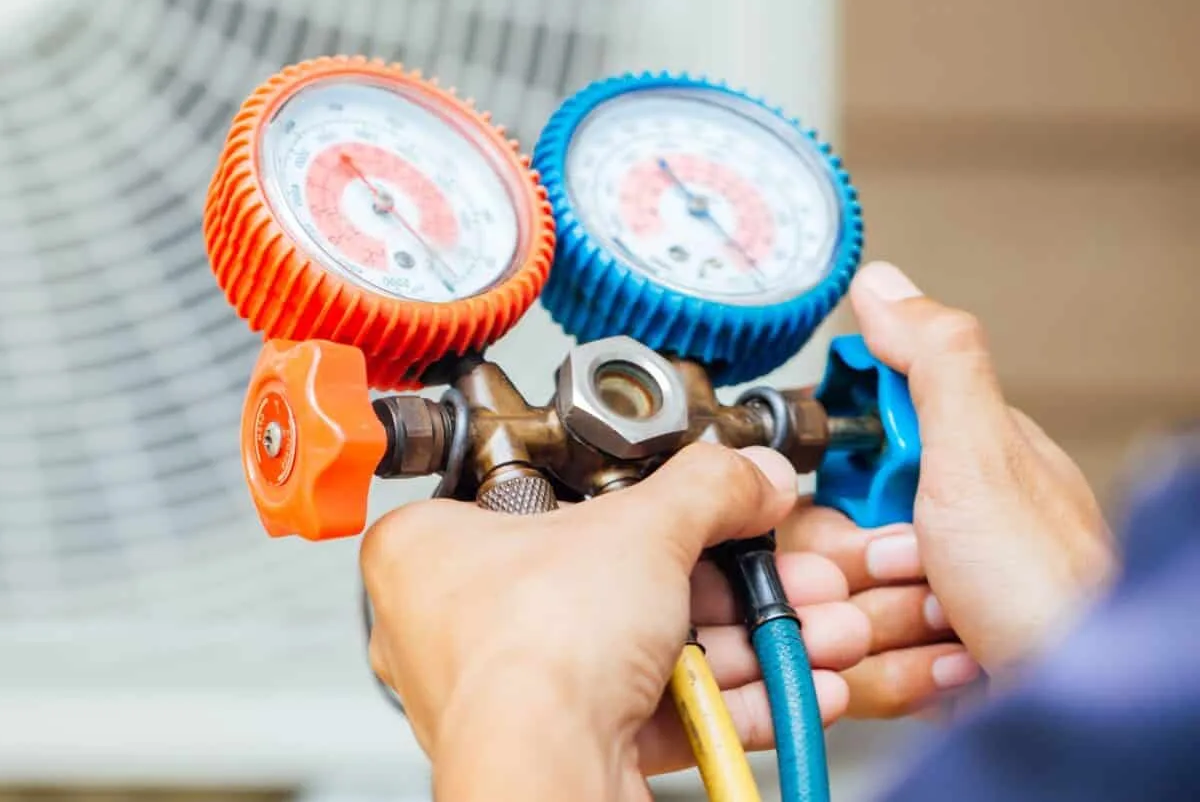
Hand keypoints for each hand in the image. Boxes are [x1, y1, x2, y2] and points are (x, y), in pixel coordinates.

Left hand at [361, 445, 871, 799]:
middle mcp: (457, 622)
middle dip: (728, 581)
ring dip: (747, 640)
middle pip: (615, 581)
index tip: (703, 497)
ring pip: (646, 651)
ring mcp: (511, 691)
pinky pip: (656, 712)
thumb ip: (706, 490)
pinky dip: (730, 699)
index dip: (634, 497)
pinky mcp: (564, 747)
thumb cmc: (533, 651)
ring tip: (811, 625)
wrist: (548, 770)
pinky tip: (790, 685)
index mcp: (431, 546)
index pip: (540, 497)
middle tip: (782, 568)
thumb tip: (745, 472)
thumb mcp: (640, 530)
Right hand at [780, 261, 1116, 716]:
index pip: (846, 452)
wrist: (1071, 713)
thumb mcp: (984, 458)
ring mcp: (933, 599)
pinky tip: (934, 675)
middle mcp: (946, 529)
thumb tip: (886, 284)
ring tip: (932, 636)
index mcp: (963, 462)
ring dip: (865, 629)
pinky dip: (881, 676)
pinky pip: (851, 665)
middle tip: (909, 578)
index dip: (835, 481)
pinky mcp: (917, 665)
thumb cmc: (1055, 596)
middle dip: (848, 569)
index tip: (857, 500)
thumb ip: (934, 364)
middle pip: (827, 537)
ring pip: (831, 605)